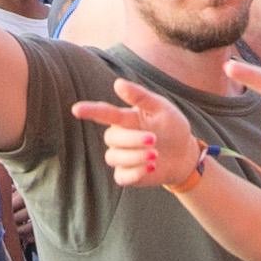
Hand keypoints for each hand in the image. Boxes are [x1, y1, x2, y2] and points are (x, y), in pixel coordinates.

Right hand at [68, 72, 221, 194]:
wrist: (184, 154)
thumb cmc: (172, 127)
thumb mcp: (162, 108)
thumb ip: (140, 97)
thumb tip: (117, 83)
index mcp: (125, 119)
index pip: (103, 113)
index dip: (90, 111)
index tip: (76, 109)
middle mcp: (119, 137)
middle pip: (110, 138)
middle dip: (131, 139)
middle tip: (154, 139)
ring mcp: (122, 157)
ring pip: (113, 157)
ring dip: (135, 156)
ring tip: (156, 154)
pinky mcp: (127, 175)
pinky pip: (121, 177)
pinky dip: (135, 172)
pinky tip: (151, 167)